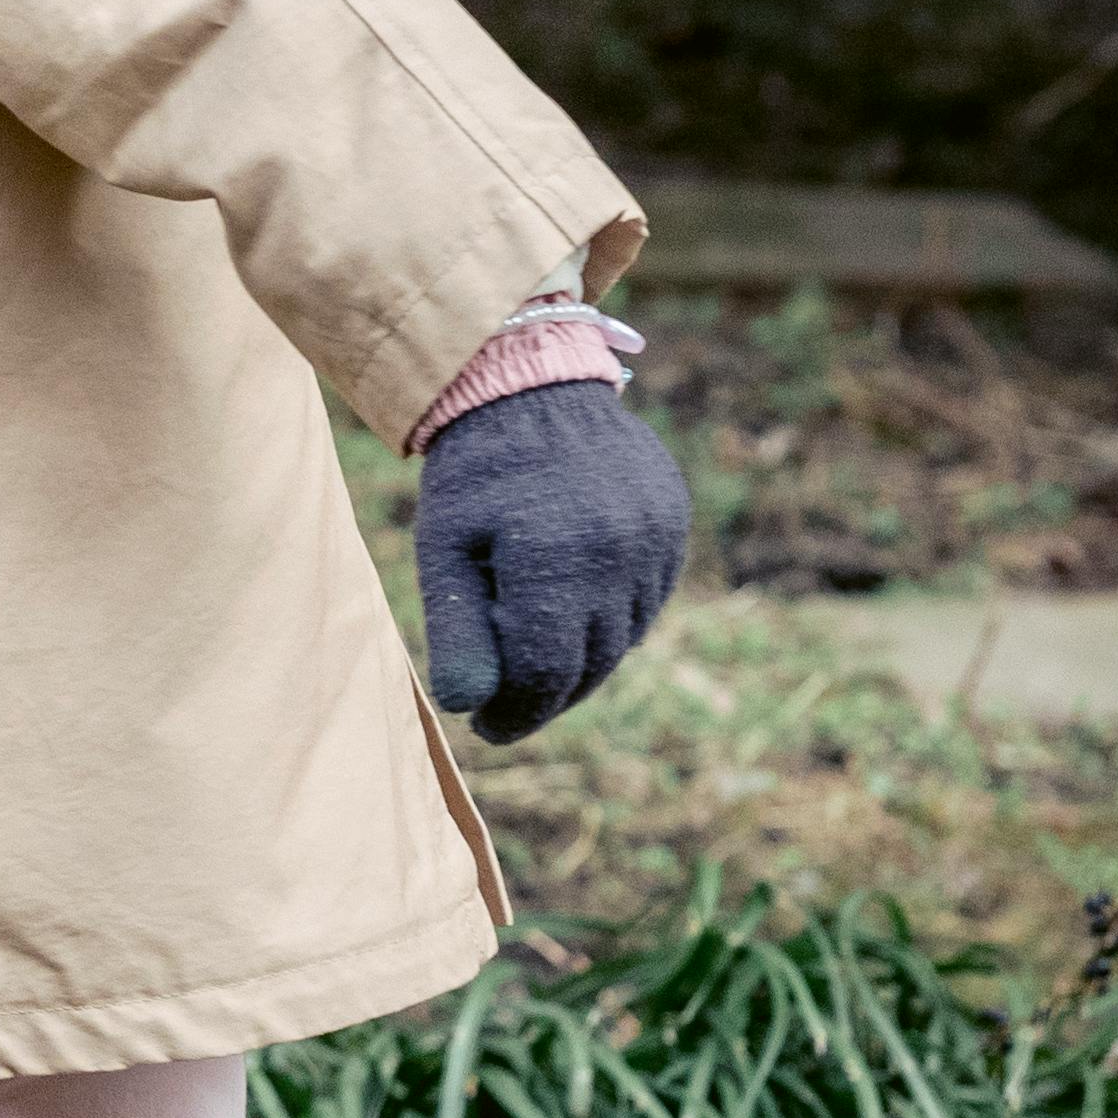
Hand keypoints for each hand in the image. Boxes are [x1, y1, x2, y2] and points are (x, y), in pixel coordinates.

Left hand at [414, 380, 688, 741]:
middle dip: (544, 697)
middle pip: (588, 664)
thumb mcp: (445, 547)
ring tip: (531, 664)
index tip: (483, 728)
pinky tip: (571, 619)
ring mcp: (657, 540)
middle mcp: (620, 553)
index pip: (545, 673)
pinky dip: (609, 623)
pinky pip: (645, 601)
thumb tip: (465, 706)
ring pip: (622, 639)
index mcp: (556, 559)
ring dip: (579, 664)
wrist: (531, 389)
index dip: (514, 713)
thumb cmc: (474, 474)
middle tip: (503, 708)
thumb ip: (458, 629)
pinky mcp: (673, 526)